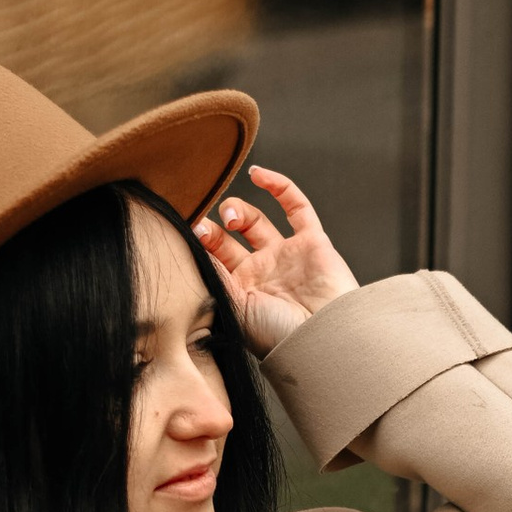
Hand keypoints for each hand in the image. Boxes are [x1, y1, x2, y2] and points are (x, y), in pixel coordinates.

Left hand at [193, 165, 359, 356]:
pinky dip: (279, 186)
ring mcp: (286, 255)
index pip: (211, 259)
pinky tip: (257, 173)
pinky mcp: (312, 241)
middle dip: (214, 227)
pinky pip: (296, 207)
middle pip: (229, 238)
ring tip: (230, 215)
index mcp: (240, 292)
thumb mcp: (233, 307)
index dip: (198, 243)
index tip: (188, 233)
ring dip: (238, 209)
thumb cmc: (277, 334)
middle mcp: (261, 273)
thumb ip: (213, 275)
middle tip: (205, 226)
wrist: (323, 338)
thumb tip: (192, 246)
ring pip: (256, 220)